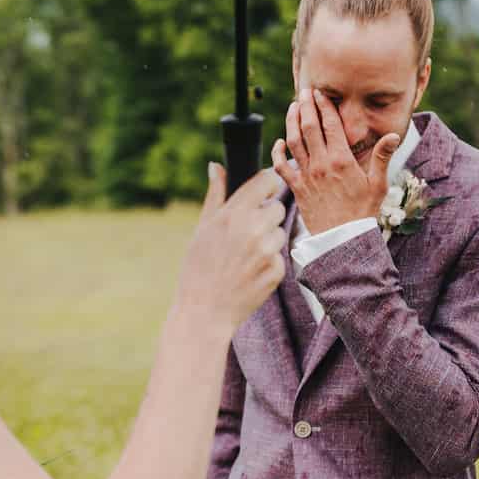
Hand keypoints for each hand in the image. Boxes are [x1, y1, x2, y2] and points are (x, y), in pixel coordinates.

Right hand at [175, 164, 285, 334]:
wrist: (204, 312)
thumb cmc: (198, 268)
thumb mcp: (202, 228)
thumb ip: (215, 194)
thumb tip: (216, 167)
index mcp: (233, 213)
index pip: (266, 180)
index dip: (266, 184)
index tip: (263, 191)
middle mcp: (252, 229)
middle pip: (277, 207)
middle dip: (265, 217)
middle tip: (245, 235)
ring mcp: (267, 251)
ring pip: (280, 232)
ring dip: (268, 240)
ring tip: (245, 256)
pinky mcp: (277, 271)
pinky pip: (280, 257)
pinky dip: (269, 263)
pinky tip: (250, 272)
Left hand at [272, 88, 399, 234]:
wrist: (343, 240)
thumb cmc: (363, 212)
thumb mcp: (378, 184)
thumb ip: (383, 157)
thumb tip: (394, 135)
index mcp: (342, 160)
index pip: (331, 125)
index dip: (324, 106)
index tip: (321, 93)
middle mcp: (322, 165)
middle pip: (309, 127)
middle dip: (305, 106)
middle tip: (304, 91)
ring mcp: (307, 176)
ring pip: (294, 142)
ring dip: (291, 122)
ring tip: (292, 107)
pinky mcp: (297, 188)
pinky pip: (282, 167)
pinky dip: (277, 153)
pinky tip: (279, 142)